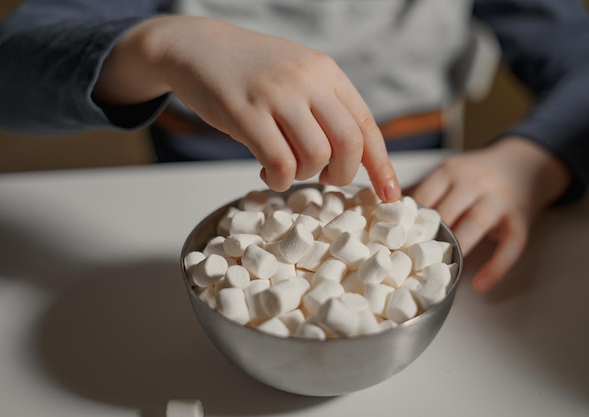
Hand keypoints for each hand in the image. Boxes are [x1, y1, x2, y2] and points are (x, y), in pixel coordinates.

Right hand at [93, 15, 399, 201]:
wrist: (197, 47)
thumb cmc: (250, 71)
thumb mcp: (297, 76)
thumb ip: (325, 107)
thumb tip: (352, 157)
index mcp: (326, 73)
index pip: (367, 125)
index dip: (382, 166)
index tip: (391, 196)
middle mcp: (307, 80)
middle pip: (348, 144)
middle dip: (342, 175)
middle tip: (323, 179)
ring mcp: (276, 95)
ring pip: (314, 156)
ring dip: (304, 177)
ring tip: (286, 169)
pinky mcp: (245, 112)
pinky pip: (278, 163)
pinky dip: (279, 180)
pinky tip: (266, 173)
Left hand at [406, 137, 570, 291]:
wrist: (527, 163)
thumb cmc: (478, 174)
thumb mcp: (450, 173)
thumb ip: (424, 193)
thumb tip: (384, 216)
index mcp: (449, 172)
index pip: (423, 197)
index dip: (406, 222)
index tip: (391, 244)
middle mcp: (474, 182)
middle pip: (445, 212)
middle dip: (427, 239)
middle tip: (408, 266)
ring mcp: (498, 200)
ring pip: (473, 226)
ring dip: (455, 251)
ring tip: (439, 275)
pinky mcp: (520, 218)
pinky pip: (510, 245)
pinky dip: (496, 267)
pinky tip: (480, 284)